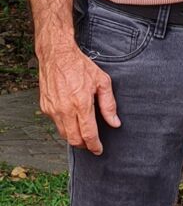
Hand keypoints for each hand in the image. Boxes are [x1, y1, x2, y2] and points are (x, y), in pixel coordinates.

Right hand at [38, 40, 119, 154]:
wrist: (57, 55)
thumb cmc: (80, 66)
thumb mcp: (102, 81)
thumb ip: (109, 104)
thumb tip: (115, 122)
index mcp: (81, 104)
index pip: (88, 134)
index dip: (94, 145)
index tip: (99, 150)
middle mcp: (65, 110)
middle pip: (74, 139)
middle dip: (85, 145)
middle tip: (92, 144)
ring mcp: (53, 110)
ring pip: (64, 134)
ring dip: (74, 137)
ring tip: (84, 133)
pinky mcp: (45, 107)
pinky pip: (56, 123)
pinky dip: (65, 126)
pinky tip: (73, 119)